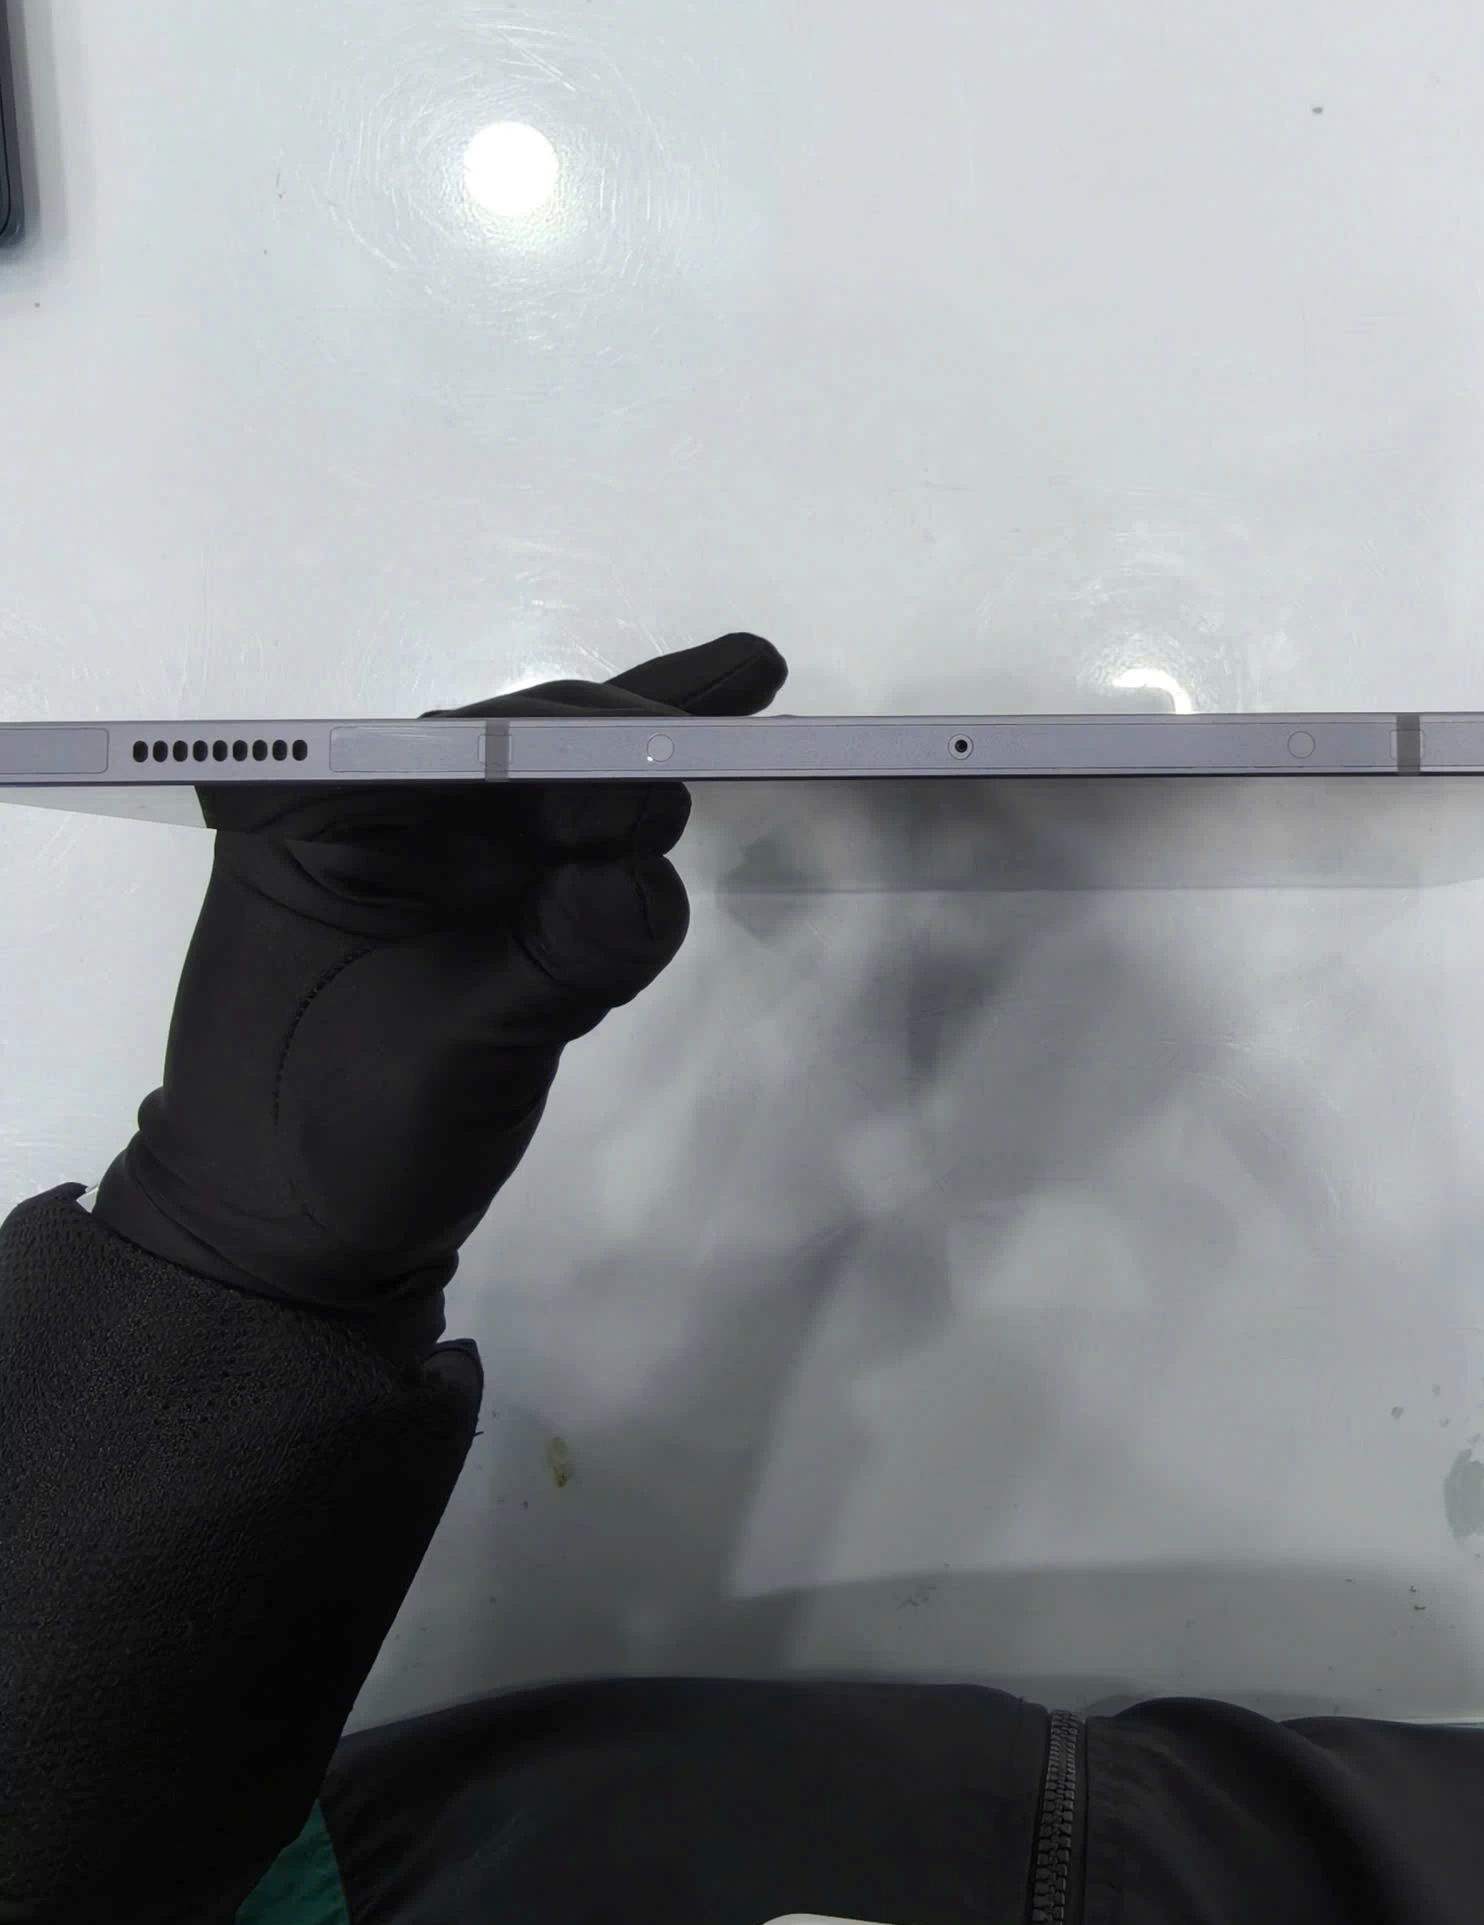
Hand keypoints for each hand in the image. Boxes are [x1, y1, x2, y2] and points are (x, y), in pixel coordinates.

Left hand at [93, 632, 785, 1350]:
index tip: (660, 778)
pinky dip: (633, 815)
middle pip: (519, 744)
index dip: (571, 750)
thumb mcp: (446, 1056)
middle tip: (749, 688)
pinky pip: (567, 847)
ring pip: (553, 779)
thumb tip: (651, 885)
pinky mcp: (482, 915)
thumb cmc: (329, 1142)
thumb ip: (551, 962)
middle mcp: (377, 820)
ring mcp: (433, 866)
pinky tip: (708, 751)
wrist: (291, 1251)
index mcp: (321, 824)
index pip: (462, 751)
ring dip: (648, 740)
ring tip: (750, 673)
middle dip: (626, 728)